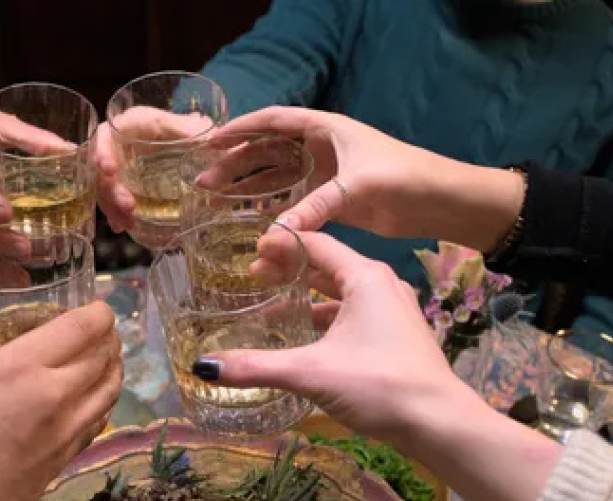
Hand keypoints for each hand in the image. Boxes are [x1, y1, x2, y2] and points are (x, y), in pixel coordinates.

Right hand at [0, 302, 122, 500]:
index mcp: (20, 367)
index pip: (81, 328)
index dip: (99, 312)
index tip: (98, 306)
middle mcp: (54, 394)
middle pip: (103, 355)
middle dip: (109, 336)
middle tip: (101, 329)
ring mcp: (67, 428)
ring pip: (110, 389)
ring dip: (114, 367)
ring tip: (107, 357)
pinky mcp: (69, 455)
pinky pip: (100, 420)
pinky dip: (105, 401)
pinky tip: (95, 396)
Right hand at [96, 108, 216, 232]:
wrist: (169, 139)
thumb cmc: (170, 127)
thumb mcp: (179, 125)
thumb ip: (190, 129)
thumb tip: (213, 138)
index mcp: (125, 128)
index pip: (103, 138)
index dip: (101, 153)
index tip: (109, 170)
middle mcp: (113, 149)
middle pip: (100, 170)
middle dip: (110, 191)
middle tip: (128, 207)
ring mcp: (114, 169)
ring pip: (104, 189)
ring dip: (113, 207)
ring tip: (126, 223)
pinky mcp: (119, 186)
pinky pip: (111, 200)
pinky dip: (116, 214)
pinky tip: (122, 226)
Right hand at [193, 231, 480, 443]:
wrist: (439, 422)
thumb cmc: (378, 384)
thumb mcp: (311, 372)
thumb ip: (257, 367)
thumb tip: (204, 367)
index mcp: (364, 277)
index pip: (315, 245)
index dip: (280, 245)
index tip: (248, 250)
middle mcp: (382, 286)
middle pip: (328, 267)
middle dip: (289, 272)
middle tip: (252, 279)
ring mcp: (394, 312)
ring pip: (341, 294)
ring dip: (307, 299)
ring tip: (273, 308)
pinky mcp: (397, 338)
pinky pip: (354, 316)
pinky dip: (326, 320)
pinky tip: (306, 341)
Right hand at [212, 107, 522, 247]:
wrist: (440, 201)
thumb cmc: (404, 178)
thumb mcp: (356, 188)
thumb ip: (314, 209)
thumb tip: (274, 235)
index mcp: (324, 129)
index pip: (272, 122)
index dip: (239, 130)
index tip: (209, 142)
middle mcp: (319, 148)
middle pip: (266, 151)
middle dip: (233, 165)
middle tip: (202, 184)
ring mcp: (323, 174)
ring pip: (275, 178)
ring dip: (246, 189)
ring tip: (213, 203)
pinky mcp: (330, 200)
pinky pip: (290, 202)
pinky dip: (269, 210)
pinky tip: (247, 221)